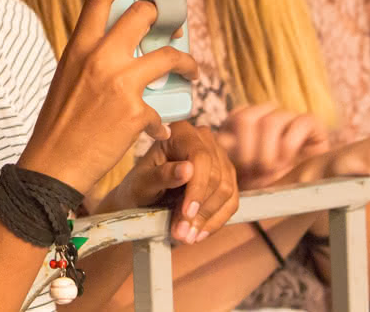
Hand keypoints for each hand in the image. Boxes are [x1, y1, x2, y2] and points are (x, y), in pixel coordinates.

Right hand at [18, 0, 202, 193]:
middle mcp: (99, 58)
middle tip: (172, 28)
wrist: (53, 166)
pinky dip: (160, 121)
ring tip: (191, 70)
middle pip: (143, 15)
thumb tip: (124, 46)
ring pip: (168, 54)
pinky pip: (162, 108)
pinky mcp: (136, 112)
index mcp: (78, 46)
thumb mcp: (69, 77)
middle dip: (163, 18)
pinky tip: (156, 130)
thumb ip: (93, 56)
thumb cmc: (60, 123)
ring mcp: (119, 83)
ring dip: (187, 61)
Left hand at [100, 122, 238, 243]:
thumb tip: (188, 169)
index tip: (187, 213)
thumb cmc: (138, 185)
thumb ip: (162, 175)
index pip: (201, 158)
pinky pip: (231, 202)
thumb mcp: (142, 182)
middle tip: (182, 233)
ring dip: (207, 219)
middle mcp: (204, 139)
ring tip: (187, 236)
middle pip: (217, 176)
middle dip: (200, 210)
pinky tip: (199, 233)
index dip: (197, 187)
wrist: (142, 199)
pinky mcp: (226, 178)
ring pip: (227, 191)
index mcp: (181, 132)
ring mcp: (218, 157)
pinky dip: (216, 221)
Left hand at [217, 104, 331, 189]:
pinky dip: (289, 146)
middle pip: (245, 118)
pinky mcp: (310, 123)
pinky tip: (287, 162)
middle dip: (247, 152)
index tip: (239, 171)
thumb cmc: (262, 182)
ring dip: (268, 153)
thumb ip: (227, 154)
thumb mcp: (239, 171)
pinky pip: (300, 122)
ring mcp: (287, 116)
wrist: (297, 192)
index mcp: (241, 119)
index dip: (233, 148)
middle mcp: (264, 112)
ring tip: (270, 171)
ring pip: (270, 122)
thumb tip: (216, 143)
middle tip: (254, 172)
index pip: (231, 119)